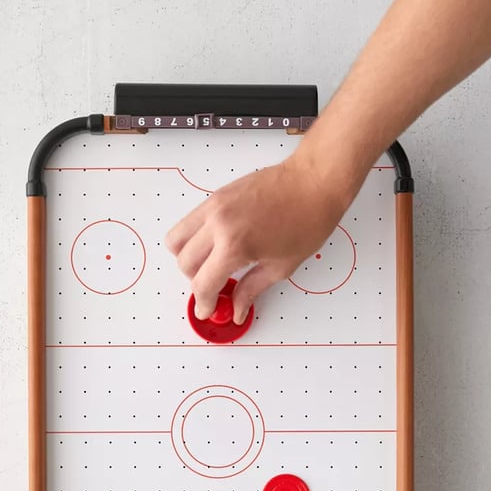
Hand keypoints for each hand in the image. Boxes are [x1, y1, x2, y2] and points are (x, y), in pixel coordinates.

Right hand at [165, 151, 344, 322]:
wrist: (314, 182)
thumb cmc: (307, 218)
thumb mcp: (280, 266)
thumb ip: (251, 289)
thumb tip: (237, 308)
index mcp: (235, 246)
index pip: (203, 284)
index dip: (204, 303)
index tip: (208, 309)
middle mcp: (219, 224)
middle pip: (184, 263)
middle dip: (196, 281)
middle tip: (215, 287)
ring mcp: (214, 206)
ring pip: (176, 239)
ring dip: (188, 258)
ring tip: (210, 264)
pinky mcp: (216, 196)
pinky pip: (189, 221)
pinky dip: (194, 237)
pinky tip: (216, 244)